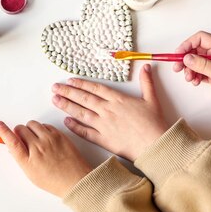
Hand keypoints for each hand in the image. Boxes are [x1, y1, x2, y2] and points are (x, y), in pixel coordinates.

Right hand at [0, 120, 92, 196]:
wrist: (76, 180)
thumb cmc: (55, 180)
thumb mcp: (32, 174)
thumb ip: (21, 158)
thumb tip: (12, 147)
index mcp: (28, 161)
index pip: (12, 142)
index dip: (4, 131)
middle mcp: (38, 148)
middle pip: (21, 129)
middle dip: (19, 132)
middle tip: (24, 140)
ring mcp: (49, 139)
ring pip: (32, 124)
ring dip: (30, 129)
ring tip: (36, 139)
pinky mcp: (59, 134)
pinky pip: (45, 125)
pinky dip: (42, 129)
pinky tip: (45, 139)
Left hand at [52, 64, 168, 161]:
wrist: (155, 144)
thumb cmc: (155, 124)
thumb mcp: (152, 99)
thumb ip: (147, 83)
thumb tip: (147, 67)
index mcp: (118, 99)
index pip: (95, 89)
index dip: (81, 84)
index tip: (70, 80)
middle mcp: (108, 110)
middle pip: (84, 98)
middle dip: (68, 92)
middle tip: (55, 87)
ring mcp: (104, 125)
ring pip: (81, 113)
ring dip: (67, 106)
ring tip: (55, 100)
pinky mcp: (103, 139)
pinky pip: (85, 132)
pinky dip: (75, 126)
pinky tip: (66, 121)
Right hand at [173, 31, 210, 111]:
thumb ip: (204, 65)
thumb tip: (187, 58)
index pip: (200, 38)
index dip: (188, 44)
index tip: (179, 54)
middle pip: (194, 50)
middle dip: (185, 58)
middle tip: (178, 68)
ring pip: (194, 62)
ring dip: (188, 69)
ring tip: (189, 78)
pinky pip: (198, 71)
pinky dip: (194, 76)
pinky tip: (196, 82)